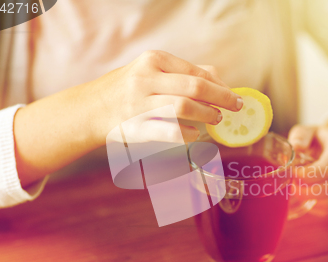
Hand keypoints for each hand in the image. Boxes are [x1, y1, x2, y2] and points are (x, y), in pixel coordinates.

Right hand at [88, 50, 242, 144]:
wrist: (92, 108)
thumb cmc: (130, 88)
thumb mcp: (153, 71)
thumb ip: (185, 73)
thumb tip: (220, 82)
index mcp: (153, 60)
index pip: (196, 72)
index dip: (220, 86)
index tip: (234, 95)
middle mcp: (146, 79)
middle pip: (195, 87)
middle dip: (221, 98)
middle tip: (235, 107)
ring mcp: (139, 104)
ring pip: (184, 107)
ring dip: (207, 115)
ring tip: (215, 119)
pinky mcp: (136, 128)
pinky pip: (170, 132)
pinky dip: (188, 134)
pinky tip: (194, 134)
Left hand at [288, 117, 327, 214]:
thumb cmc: (320, 140)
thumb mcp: (309, 131)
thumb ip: (301, 136)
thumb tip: (296, 146)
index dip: (309, 175)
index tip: (293, 175)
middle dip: (308, 191)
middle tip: (292, 188)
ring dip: (312, 201)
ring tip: (298, 194)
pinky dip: (320, 209)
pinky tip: (309, 201)